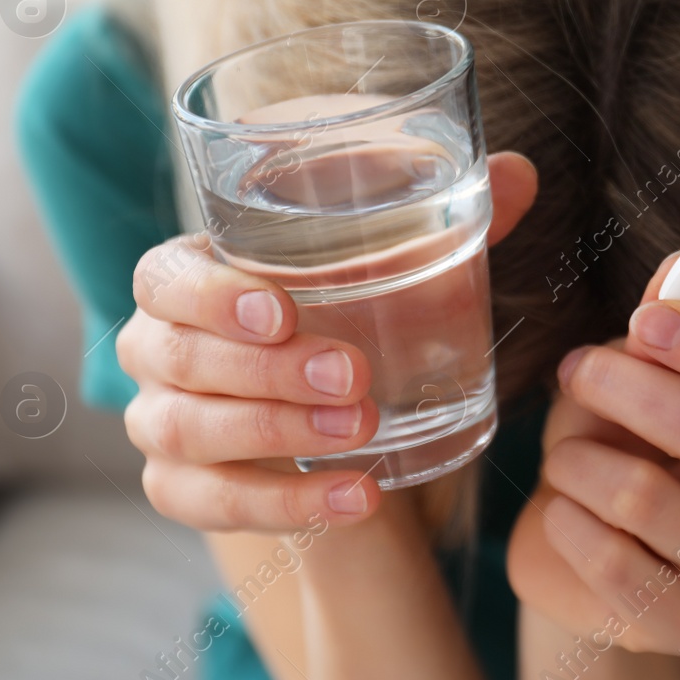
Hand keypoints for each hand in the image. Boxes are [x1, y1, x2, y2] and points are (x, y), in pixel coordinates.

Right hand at [117, 151, 537, 532]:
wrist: (327, 410)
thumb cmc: (344, 309)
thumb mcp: (388, 263)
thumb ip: (445, 216)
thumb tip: (521, 173)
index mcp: (186, 277)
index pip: (164, 278)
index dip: (210, 296)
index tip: (283, 311)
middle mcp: (157, 350)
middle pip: (180, 360)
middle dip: (266, 371)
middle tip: (353, 377)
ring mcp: (162, 423)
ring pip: (188, 432)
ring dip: (277, 434)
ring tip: (363, 432)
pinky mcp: (183, 490)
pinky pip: (215, 505)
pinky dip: (287, 504)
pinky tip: (358, 499)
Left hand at [508, 253, 679, 655]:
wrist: (580, 546)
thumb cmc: (622, 439)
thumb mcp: (639, 370)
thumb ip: (668, 319)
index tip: (644, 319)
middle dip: (628, 389)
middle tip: (575, 369)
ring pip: (649, 499)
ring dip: (582, 461)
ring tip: (562, 456)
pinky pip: (621, 571)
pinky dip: (571, 527)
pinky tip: (562, 512)